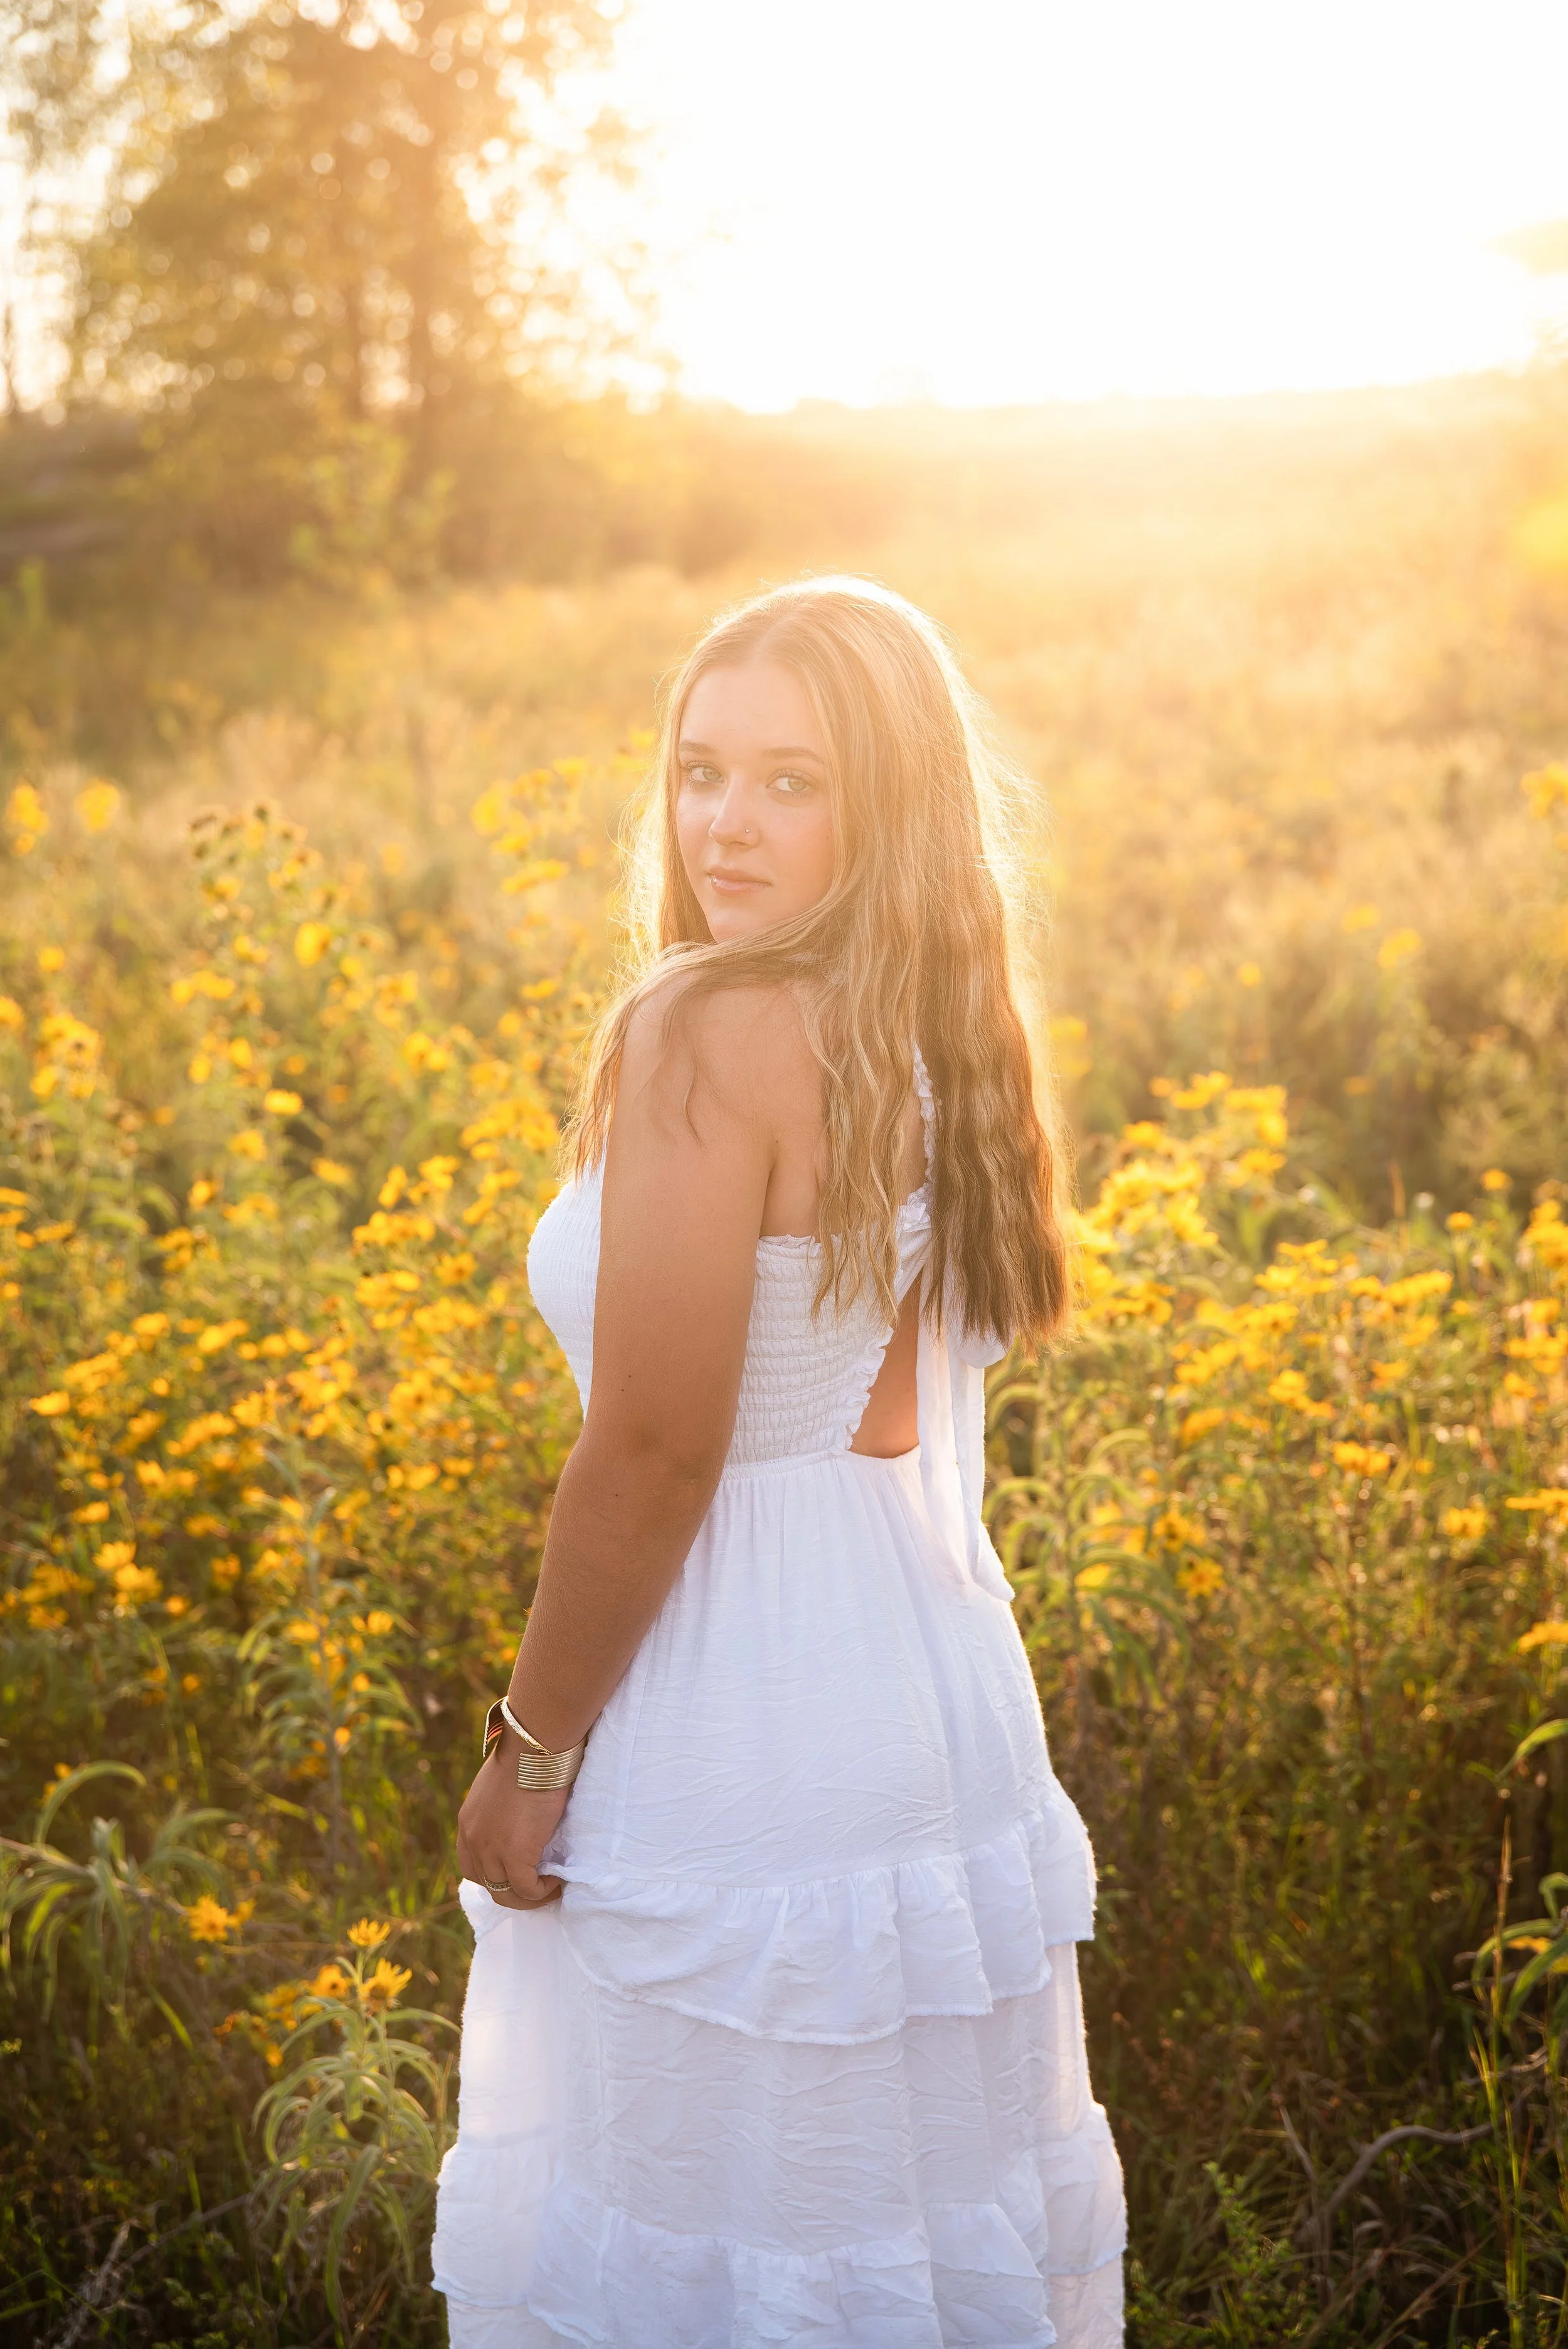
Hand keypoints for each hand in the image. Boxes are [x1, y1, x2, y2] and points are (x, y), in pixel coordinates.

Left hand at [455, 1743, 570, 1910]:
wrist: (535, 1749)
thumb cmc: (528, 1756)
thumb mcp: (502, 1785)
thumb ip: (502, 1807)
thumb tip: (519, 1817)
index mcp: (468, 1822)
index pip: (471, 1866)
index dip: (494, 1875)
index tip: (519, 1873)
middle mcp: (473, 1839)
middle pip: (486, 1884)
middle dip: (511, 1891)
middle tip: (538, 1885)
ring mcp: (491, 1849)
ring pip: (505, 1895)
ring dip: (530, 1896)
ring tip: (551, 1886)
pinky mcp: (513, 1855)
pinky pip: (528, 1889)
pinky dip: (543, 1890)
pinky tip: (558, 1879)